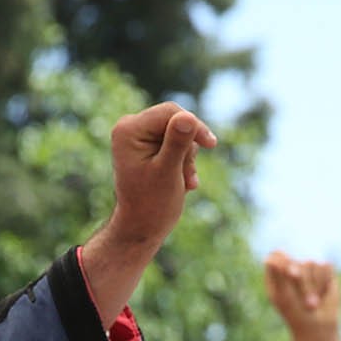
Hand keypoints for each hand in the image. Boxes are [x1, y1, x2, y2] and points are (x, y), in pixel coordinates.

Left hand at [78, 103, 218, 319]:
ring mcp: (137, 136)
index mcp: (129, 129)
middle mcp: (129, 127)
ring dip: (187, 157)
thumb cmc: (152, 204)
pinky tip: (183, 182)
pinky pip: (175, 142)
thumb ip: (177, 144)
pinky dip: (183, 161)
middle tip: (188, 175)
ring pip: (179, 132)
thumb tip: (187, 117)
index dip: (194, 126)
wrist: (141, 228)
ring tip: (183, 182)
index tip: (211, 145)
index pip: (171, 112)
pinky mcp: (147, 145)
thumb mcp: (168, 173)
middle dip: (188, 148)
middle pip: (175, 120)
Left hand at [263, 252, 340, 340]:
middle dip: (303, 284)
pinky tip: (322, 293)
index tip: (289, 275)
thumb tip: (270, 259)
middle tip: (305, 303)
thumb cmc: (296, 314)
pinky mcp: (324, 271)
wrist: (318, 327)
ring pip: (312, 263)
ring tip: (313, 302)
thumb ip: (278, 276)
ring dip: (314, 287)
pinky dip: (325, 283)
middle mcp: (292, 267)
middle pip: (297, 262)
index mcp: (276, 273)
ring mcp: (309, 268)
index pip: (276, 256)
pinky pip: (326, 266)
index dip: (284, 263)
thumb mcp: (284, 297)